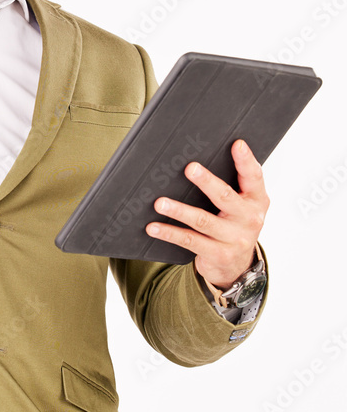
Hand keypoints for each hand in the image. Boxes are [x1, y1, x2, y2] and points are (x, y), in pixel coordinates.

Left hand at [145, 139, 268, 289]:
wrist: (237, 266)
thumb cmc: (234, 226)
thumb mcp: (242, 206)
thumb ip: (232, 185)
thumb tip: (197, 162)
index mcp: (256, 200)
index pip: (254, 177)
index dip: (246, 160)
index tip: (237, 144)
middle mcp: (249, 218)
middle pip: (225, 196)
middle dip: (207, 181)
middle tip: (189, 168)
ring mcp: (234, 238)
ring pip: (202, 220)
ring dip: (179, 210)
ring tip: (159, 202)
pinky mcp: (217, 254)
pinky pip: (189, 240)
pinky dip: (169, 233)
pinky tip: (154, 227)